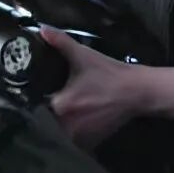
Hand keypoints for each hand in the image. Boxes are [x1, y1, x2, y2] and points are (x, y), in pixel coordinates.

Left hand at [40, 25, 141, 148]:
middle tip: (50, 101)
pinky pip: (73, 141)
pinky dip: (73, 133)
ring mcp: (80, 138)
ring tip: (63, 112)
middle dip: (47, 113)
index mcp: (60, 105)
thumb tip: (42, 29)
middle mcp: (67, 126)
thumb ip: (60, 42)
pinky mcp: (91, 143)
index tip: (38, 93)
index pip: (36, 106)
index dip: (36, 100)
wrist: (137, 91)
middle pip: (47, 121)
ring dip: (59, 125)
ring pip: (59, 134)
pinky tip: (77, 120)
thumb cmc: (108, 73)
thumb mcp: (83, 55)